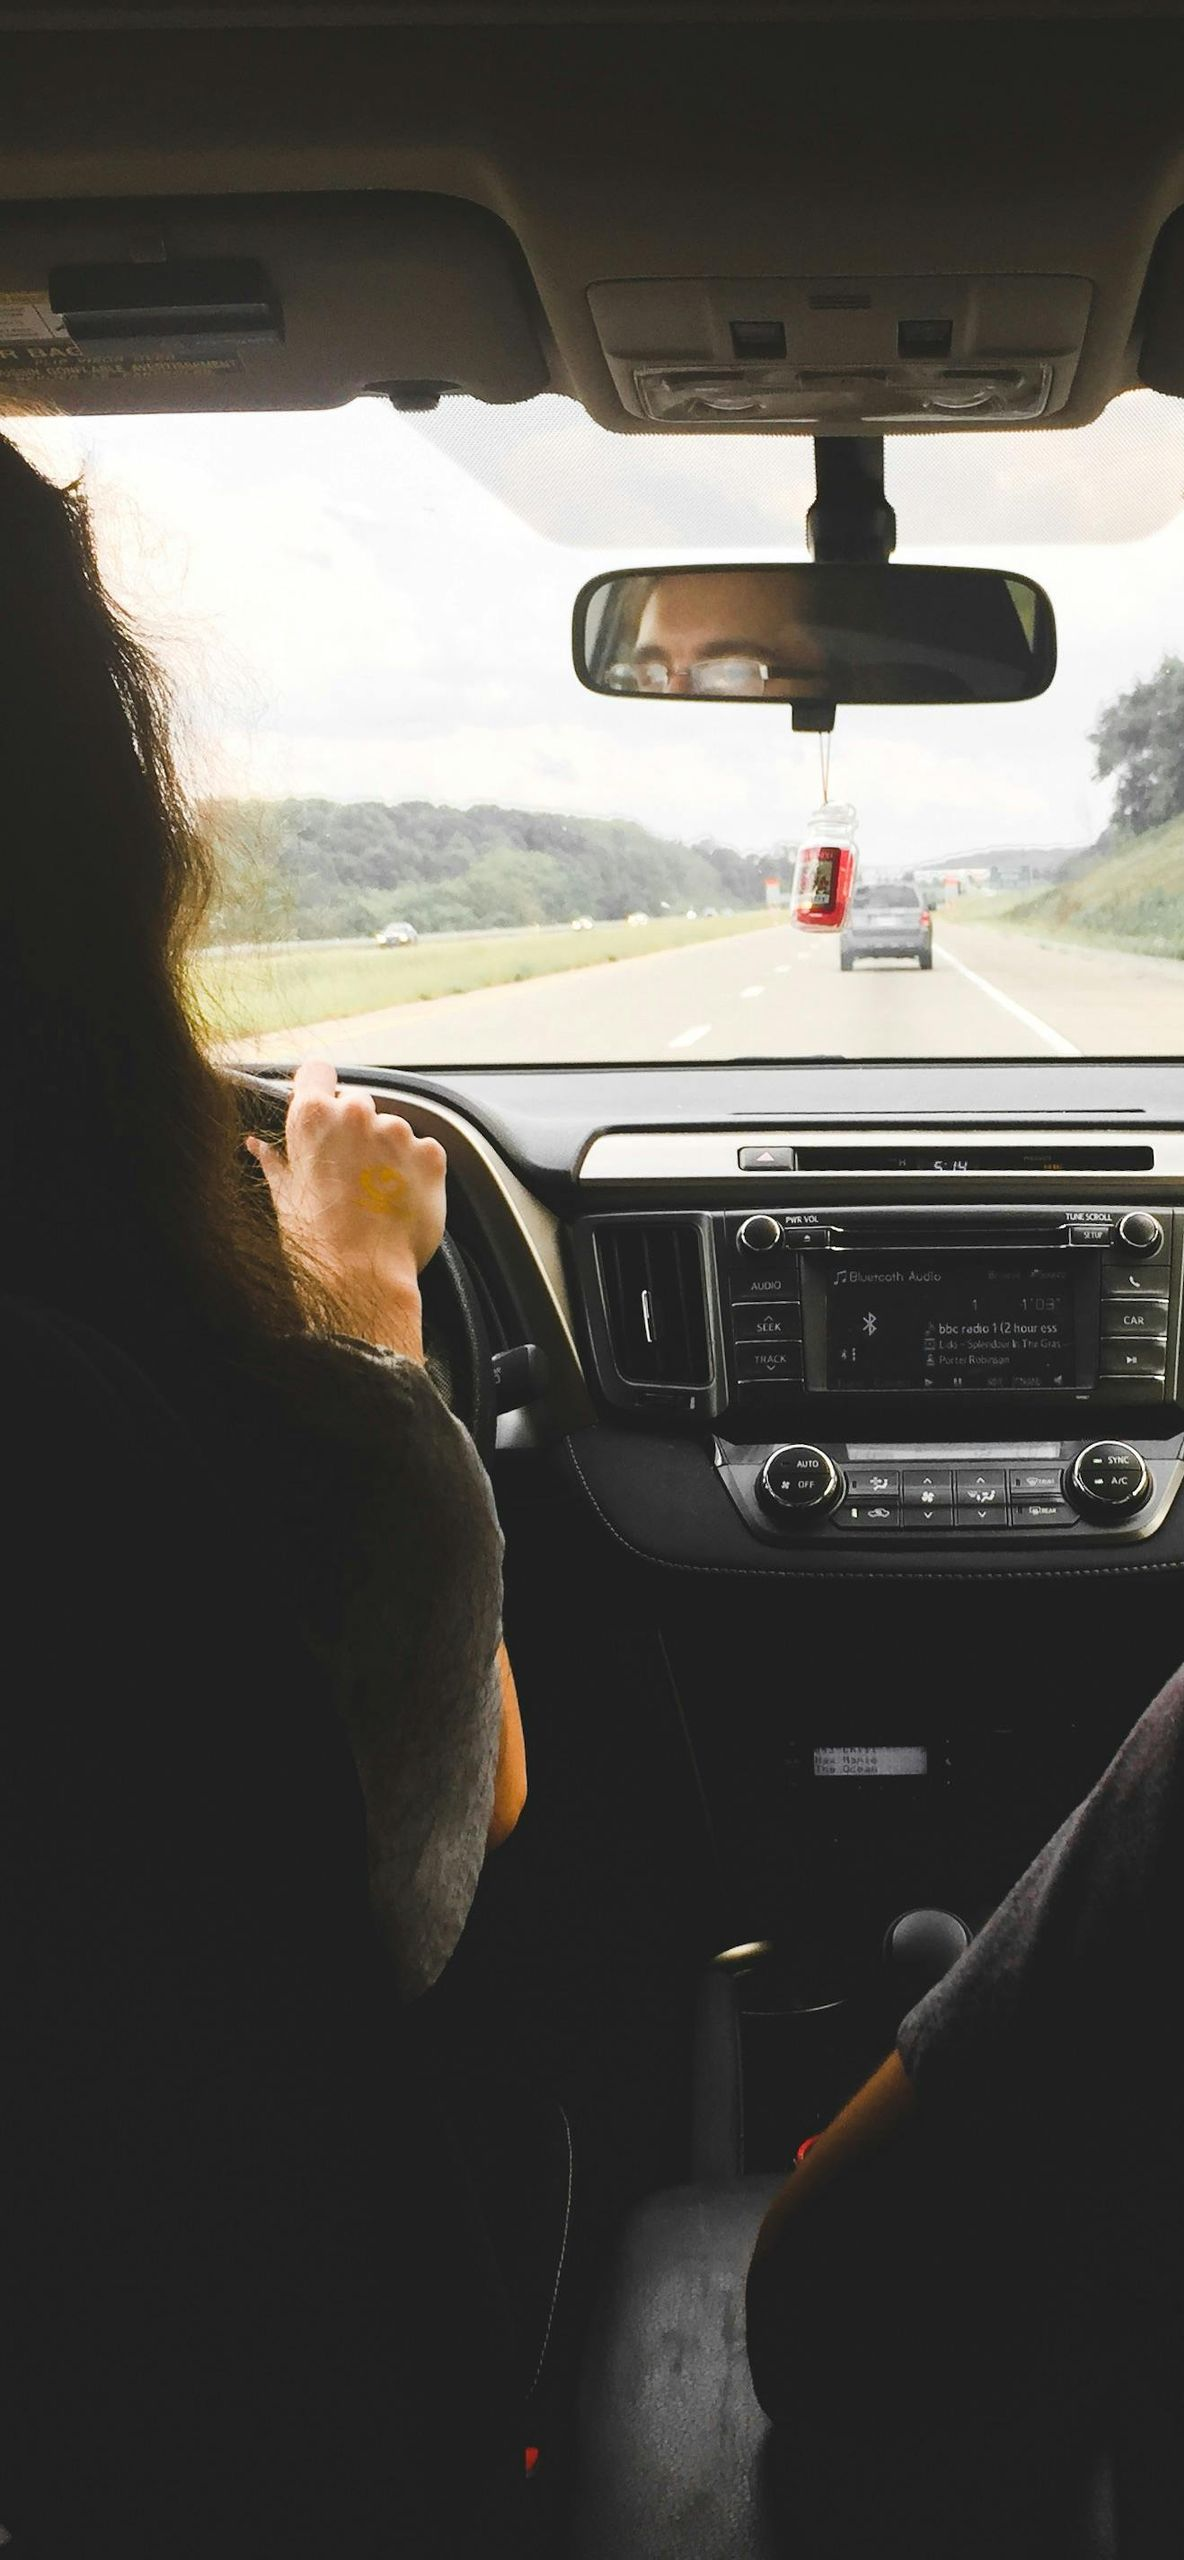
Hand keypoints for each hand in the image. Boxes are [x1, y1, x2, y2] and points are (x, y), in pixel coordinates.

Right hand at [246, 1058, 446, 1333]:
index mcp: (314, 1116)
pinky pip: (422, 1150)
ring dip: (386, 1150)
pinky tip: (397, 1198)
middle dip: (353, 1128)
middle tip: (347, 1170)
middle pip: (356, 1103)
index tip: (322, 1105)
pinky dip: (413, 1169)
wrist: (360, 1276)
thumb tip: (257, 1145)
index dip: (318, 1087)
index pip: (316, 1071)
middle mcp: (357, 1113)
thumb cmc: (315, 1240)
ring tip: (374, 1192)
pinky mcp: (430, 1154)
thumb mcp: (284, 1197)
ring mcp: (398, 1132)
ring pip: (391, 1128)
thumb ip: (275, 1161)